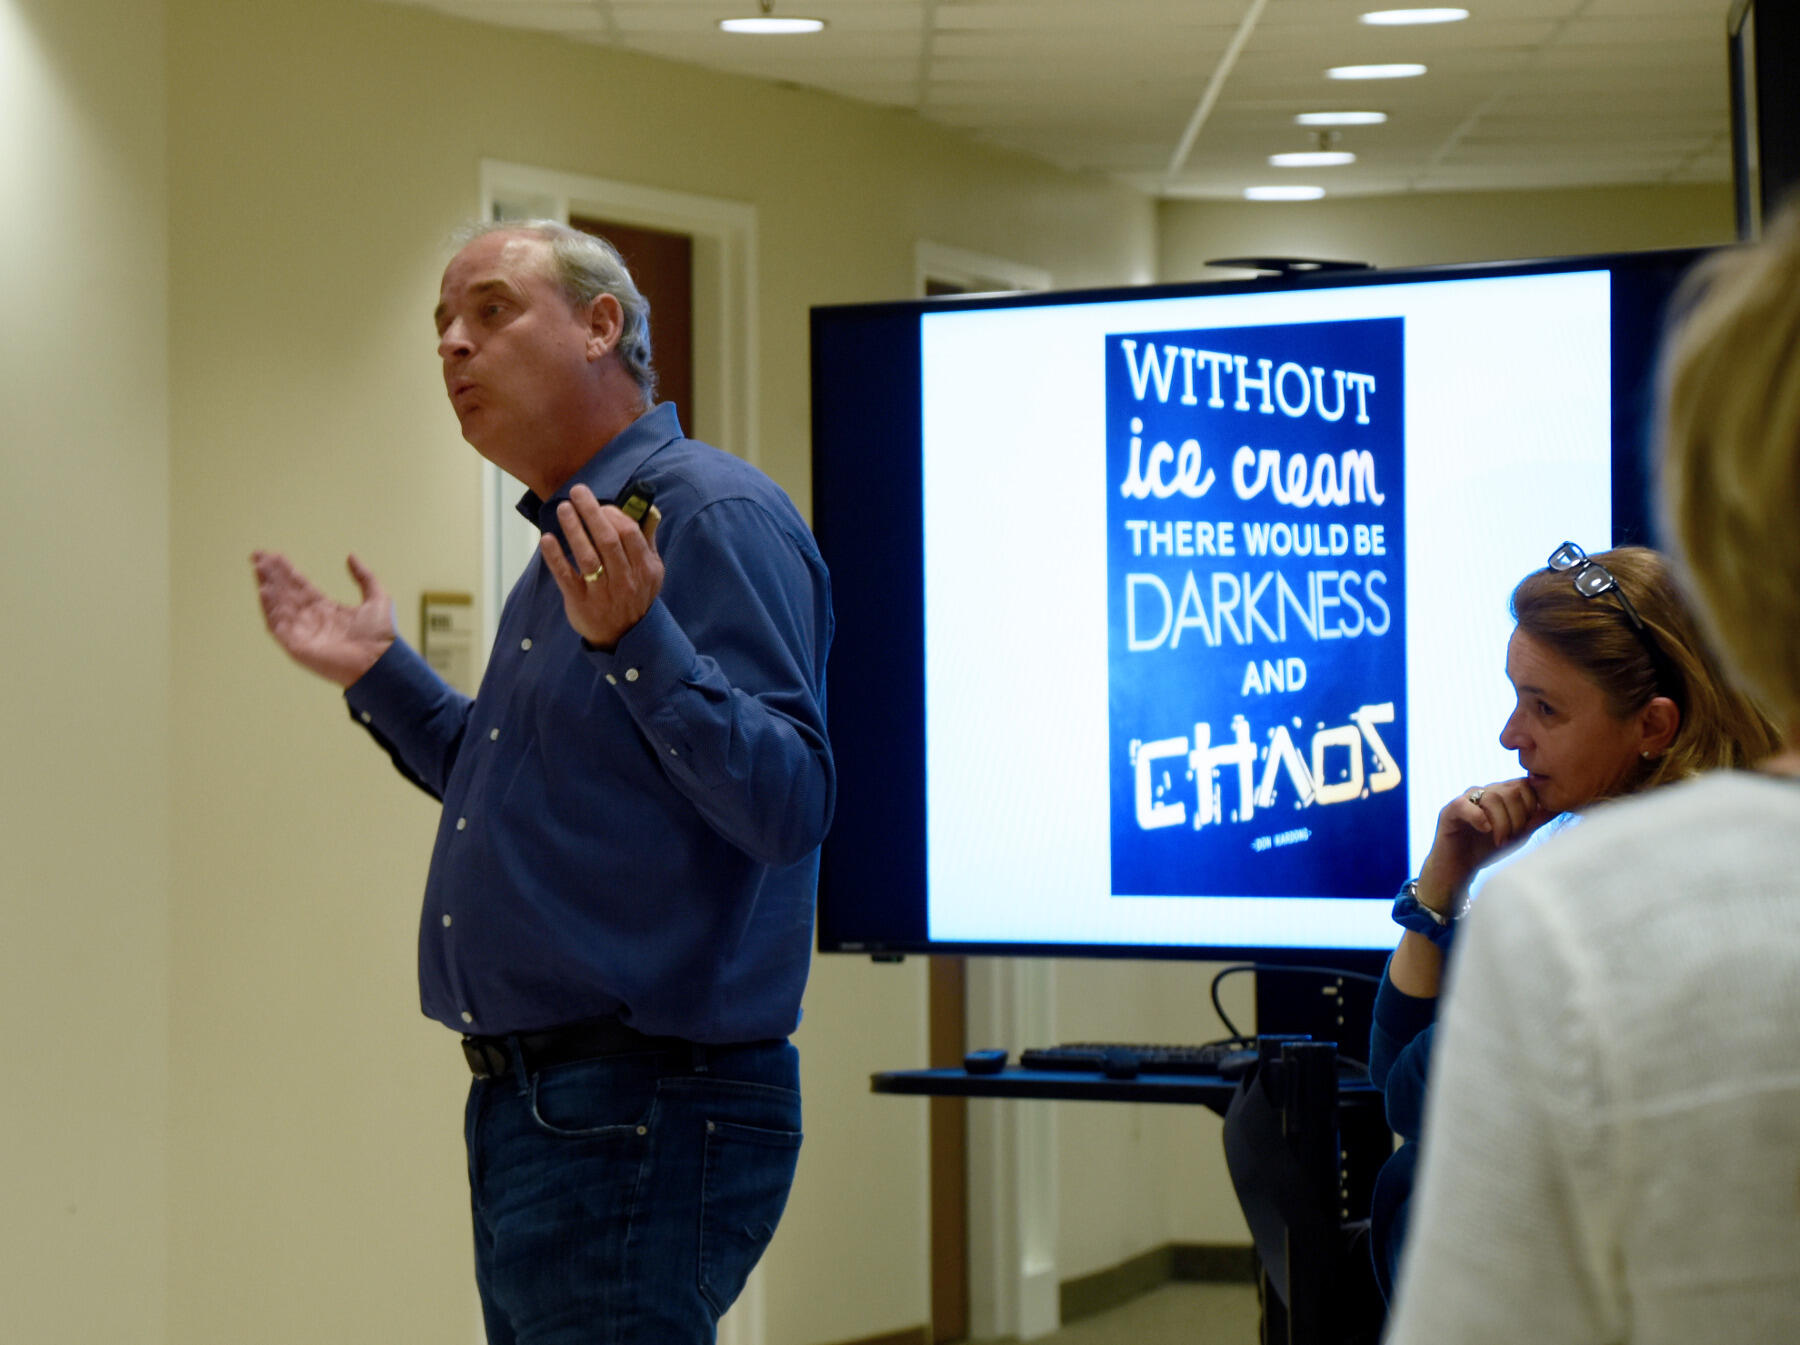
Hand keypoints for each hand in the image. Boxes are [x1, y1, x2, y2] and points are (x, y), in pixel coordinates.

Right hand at [252, 550, 395, 686]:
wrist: (382, 661)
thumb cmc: (382, 635)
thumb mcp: (377, 597)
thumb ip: (364, 576)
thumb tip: (350, 555)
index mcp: (327, 609)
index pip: (301, 587)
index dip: (287, 572)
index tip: (274, 555)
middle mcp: (312, 620)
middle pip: (286, 593)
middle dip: (272, 575)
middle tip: (258, 555)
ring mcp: (303, 633)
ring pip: (279, 605)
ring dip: (268, 586)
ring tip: (258, 567)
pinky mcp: (297, 646)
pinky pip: (278, 625)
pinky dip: (270, 608)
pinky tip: (264, 590)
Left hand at [539, 484, 663, 650]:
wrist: (625, 637)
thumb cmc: (636, 596)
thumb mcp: (652, 572)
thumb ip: (648, 541)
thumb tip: (647, 509)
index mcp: (644, 568)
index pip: (629, 533)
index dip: (613, 514)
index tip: (601, 504)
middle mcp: (625, 580)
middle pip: (607, 539)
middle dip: (591, 512)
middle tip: (577, 491)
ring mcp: (602, 592)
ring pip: (587, 555)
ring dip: (573, 529)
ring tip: (563, 508)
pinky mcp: (581, 602)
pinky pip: (566, 576)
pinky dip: (556, 557)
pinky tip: (547, 539)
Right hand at [1414, 777, 1552, 912]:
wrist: (1459, 870)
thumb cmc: (1488, 851)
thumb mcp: (1518, 836)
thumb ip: (1534, 820)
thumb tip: (1557, 807)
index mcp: (1501, 794)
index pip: (1524, 784)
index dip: (1531, 806)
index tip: (1526, 829)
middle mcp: (1484, 791)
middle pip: (1511, 790)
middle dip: (1517, 818)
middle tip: (1511, 839)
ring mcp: (1466, 799)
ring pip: (1493, 797)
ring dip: (1502, 824)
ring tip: (1499, 842)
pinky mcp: (1449, 811)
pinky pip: (1466, 805)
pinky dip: (1479, 818)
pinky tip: (1485, 830)